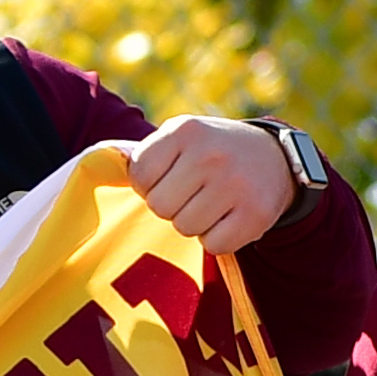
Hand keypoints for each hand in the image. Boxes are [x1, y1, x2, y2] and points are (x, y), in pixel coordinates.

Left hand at [130, 118, 297, 252]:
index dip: (150, 185)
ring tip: (212, 203)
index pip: (139, 176)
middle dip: (172, 206)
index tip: (170, 178)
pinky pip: (214, 245)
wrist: (275, 158)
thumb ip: (148, 155)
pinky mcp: (256, 215)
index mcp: (185, 130)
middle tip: (193, 193)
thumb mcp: (183, 136)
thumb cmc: (213, 150)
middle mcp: (210, 155)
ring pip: (185, 228)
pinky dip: (218, 239)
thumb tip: (102, 173)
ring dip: (195, 223)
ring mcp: (235, 185)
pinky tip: (230, 217)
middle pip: (160, 207)